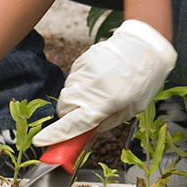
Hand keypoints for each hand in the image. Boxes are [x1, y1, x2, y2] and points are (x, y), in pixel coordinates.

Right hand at [33, 20, 175, 147]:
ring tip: (98, 91)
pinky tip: (97, 79)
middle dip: (70, 115)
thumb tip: (91, 129)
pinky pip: (73, 77)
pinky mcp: (83, 59)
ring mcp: (84, 72)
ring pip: (67, 92)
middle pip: (64, 108)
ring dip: (75, 98)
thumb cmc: (145, 79)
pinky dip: (80, 82)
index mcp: (103, 105)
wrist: (146, 45)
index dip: (54, 135)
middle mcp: (89, 89)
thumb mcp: (134, 108)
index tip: (40, 141)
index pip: (71, 125)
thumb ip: (110, 121)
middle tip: (86, 113)